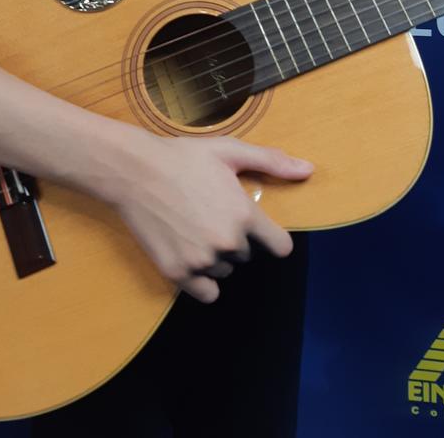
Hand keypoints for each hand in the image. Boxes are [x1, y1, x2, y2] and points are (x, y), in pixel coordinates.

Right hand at [111, 134, 312, 303]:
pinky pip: (206, 293)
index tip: (258, 229)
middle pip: (247, 255)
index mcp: (245, 214)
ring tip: (194, 227)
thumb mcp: (229, 151)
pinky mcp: (178, 273)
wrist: (134, 170)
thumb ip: (271, 161)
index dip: (272, 237)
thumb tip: (309, 170)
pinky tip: (190, 254)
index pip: (281, 246)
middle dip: (235, 238)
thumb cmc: (183, 157)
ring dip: (216, 256)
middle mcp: (227, 242)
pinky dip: (202, 279)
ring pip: (225, 270)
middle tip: (210, 213)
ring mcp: (201, 260)